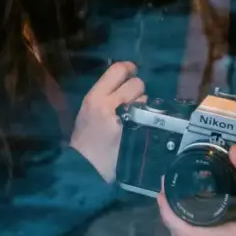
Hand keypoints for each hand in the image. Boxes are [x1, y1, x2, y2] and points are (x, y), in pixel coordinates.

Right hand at [70, 61, 144, 182]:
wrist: (85, 167)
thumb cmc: (85, 137)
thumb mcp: (88, 110)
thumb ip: (105, 94)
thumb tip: (124, 80)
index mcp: (95, 97)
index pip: (117, 70)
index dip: (128, 68)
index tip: (131, 72)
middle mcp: (110, 104)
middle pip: (136, 83)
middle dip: (137, 89)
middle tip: (132, 99)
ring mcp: (125, 119)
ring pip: (145, 98)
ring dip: (144, 104)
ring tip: (136, 114)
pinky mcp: (136, 132)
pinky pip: (149, 116)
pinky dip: (148, 117)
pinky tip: (142, 124)